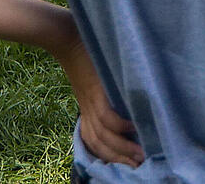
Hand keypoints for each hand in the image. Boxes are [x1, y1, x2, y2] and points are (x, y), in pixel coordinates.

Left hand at [59, 33, 142, 166]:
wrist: (65, 37)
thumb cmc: (82, 53)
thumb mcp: (92, 79)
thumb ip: (104, 90)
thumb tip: (125, 99)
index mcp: (85, 108)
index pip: (92, 139)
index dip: (107, 153)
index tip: (125, 161)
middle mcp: (87, 109)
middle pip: (99, 143)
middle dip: (118, 158)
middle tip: (138, 165)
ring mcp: (90, 101)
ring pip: (104, 135)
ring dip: (122, 148)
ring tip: (139, 155)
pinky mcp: (95, 92)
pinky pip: (108, 117)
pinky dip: (120, 126)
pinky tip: (133, 128)